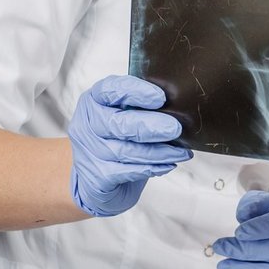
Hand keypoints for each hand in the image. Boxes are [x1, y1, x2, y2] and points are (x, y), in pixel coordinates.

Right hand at [68, 74, 191, 216]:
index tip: (160, 98)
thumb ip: (146, 105)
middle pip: (116, 123)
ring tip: (181, 152)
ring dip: (158, 152)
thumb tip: (180, 103)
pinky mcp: (96, 177)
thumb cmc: (121, 138)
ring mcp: (88, 152)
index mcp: (94, 101)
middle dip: (149, 126)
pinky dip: (151, 168)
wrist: (101, 178)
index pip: (109, 90)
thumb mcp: (129, 114)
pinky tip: (168, 165)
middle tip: (175, 129)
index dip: (135, 92)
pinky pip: (127, 172)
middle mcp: (87, 124)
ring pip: (125, 151)